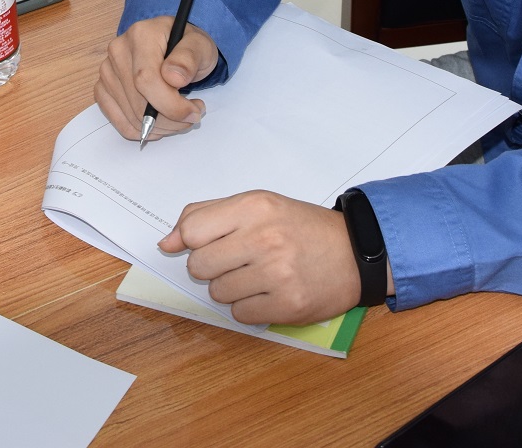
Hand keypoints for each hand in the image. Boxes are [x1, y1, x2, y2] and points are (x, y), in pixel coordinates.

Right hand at [96, 16, 218, 141]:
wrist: (175, 47)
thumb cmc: (187, 47)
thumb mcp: (200, 46)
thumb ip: (190, 58)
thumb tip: (174, 78)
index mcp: (141, 35)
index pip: (146, 80)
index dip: (170, 104)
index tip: (193, 112)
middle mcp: (118, 51)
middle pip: (138, 102)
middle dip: (170, 119)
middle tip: (192, 116)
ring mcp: (108, 71)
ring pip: (131, 116)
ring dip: (160, 127)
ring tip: (180, 116)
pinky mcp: (104, 89)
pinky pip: (120, 121)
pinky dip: (144, 130)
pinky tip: (161, 122)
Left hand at [159, 191, 368, 324]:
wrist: (355, 252)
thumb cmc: (301, 227)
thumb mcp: (257, 205)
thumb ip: (207, 216)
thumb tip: (166, 243)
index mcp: (255, 206)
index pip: (192, 230)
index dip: (193, 241)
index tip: (209, 244)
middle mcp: (265, 238)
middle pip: (199, 266)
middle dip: (212, 267)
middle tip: (239, 261)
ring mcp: (277, 273)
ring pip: (218, 293)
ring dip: (232, 288)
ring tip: (259, 276)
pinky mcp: (288, 305)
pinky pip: (240, 314)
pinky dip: (250, 307)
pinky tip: (269, 292)